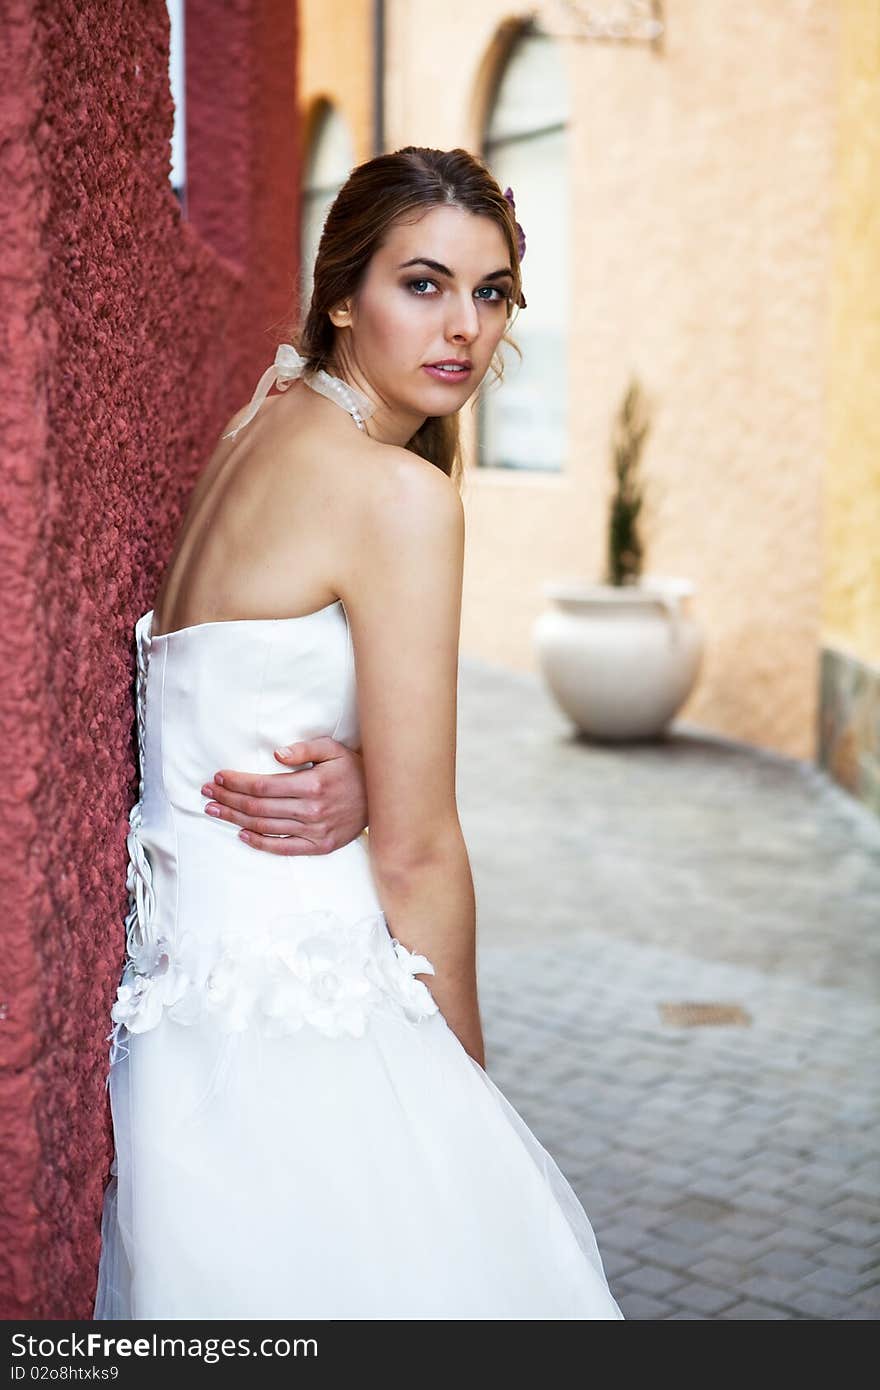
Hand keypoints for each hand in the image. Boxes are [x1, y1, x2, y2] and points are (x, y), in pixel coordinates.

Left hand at [200, 738, 368, 855]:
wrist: (382, 799)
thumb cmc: (352, 769)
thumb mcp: (333, 749)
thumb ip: (305, 748)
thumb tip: (277, 755)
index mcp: (313, 785)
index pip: (263, 786)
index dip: (236, 782)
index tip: (218, 777)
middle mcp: (311, 810)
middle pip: (258, 807)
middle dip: (228, 799)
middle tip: (207, 793)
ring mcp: (314, 831)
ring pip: (265, 827)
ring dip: (235, 819)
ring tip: (214, 811)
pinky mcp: (318, 846)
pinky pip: (282, 848)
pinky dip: (259, 843)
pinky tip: (241, 834)